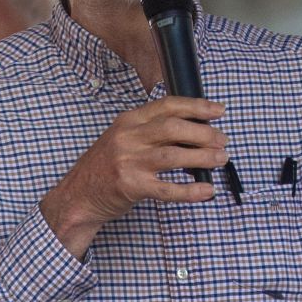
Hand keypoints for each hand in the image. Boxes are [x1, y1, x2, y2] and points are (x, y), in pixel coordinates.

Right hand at [41, 98, 227, 256]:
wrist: (79, 195)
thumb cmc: (106, 168)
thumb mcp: (124, 139)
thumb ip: (151, 132)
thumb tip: (193, 132)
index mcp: (129, 121)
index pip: (167, 106)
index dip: (197, 107)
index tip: (218, 111)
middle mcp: (128, 137)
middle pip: (174, 128)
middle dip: (204, 133)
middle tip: (222, 140)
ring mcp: (129, 162)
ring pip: (174, 155)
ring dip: (202, 157)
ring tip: (220, 159)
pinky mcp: (131, 187)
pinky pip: (168, 189)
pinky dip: (191, 190)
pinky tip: (206, 190)